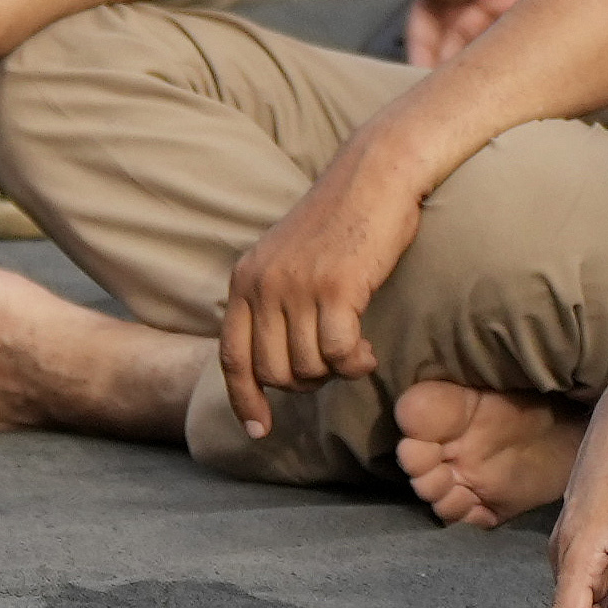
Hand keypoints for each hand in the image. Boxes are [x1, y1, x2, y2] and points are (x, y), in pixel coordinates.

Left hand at [217, 154, 424, 436]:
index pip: (232, 357)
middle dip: (305, 383)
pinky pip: (338, 354)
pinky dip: (355, 363)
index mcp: (244, 279)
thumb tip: (275, 364)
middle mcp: (262, 284)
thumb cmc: (341, 224)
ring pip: (308, 367)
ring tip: (354, 352)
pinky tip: (367, 350)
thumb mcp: (288, 261)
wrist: (375, 177)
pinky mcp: (336, 287)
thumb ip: (274, 303)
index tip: (258, 430)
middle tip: (332, 365)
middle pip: (273, 372)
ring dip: (335, 372)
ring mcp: (296, 286)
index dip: (243, 399)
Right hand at [404, 0, 595, 65]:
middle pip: (438, 20)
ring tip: (464, 90)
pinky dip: (496, 64)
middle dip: (429, 49)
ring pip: (467, 40)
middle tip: (431, 78)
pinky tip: (500, 81)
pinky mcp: (534, 16)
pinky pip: (506, 45)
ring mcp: (505, 0)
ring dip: (460, 64)